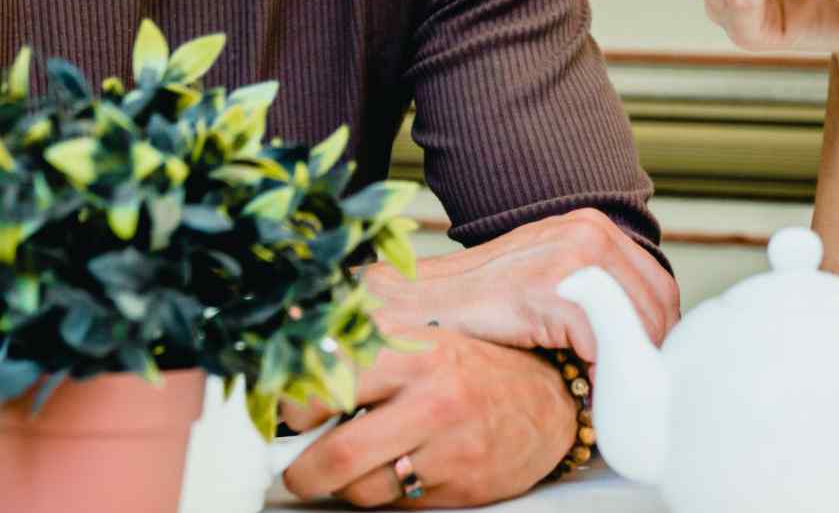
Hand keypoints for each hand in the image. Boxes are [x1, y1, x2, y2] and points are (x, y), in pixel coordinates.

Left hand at [280, 333, 574, 507]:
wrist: (547, 403)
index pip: (331, 384)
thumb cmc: (474, 370)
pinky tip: (402, 469)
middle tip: (298, 470)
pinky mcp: (460, 489)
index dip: (296, 408)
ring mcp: (448, 450)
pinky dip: (387, 494)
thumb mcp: (421, 343)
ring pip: (362, 489)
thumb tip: (295, 387)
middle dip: (303, 472)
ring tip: (361, 463)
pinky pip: (397, 506)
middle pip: (338, 455)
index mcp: (415, 353)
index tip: (292, 416)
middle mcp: (432, 400)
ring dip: (346, 485)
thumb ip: (363, 359)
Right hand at [363, 207, 677, 362]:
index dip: (656, 335)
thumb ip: (597, 296)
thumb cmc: (479, 307)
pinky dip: (600, 375)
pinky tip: (583, 393)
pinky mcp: (551, 289)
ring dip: (628, 367)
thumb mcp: (549, 280)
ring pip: (639, 324)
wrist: (415, 307)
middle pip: (659, 307)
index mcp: (592, 227)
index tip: (642, 372)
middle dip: (648, 355)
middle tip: (630, 392)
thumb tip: (645, 341)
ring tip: (608, 395)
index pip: (660, 288)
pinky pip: (603, 342)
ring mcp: (571, 256)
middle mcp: (589, 232)